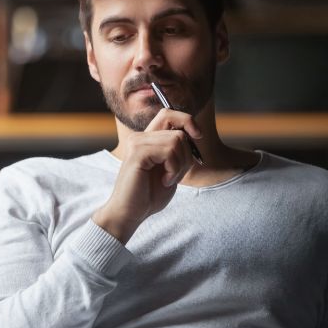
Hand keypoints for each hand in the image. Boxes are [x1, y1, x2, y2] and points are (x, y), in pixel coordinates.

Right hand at [93, 109, 200, 243]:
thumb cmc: (149, 195)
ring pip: (177, 140)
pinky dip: (174, 169)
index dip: (187, 120)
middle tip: (176, 173)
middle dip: (187, 154)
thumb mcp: (170, 169)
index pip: (168, 114)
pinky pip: (169, 151)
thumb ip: (178, 151)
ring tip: (169, 179)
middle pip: (178, 130)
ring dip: (180, 165)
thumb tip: (194, 134)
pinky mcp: (137, 153)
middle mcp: (140, 137)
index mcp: (147, 140)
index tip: (197, 136)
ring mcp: (137, 143)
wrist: (130, 213)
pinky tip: (165, 181)